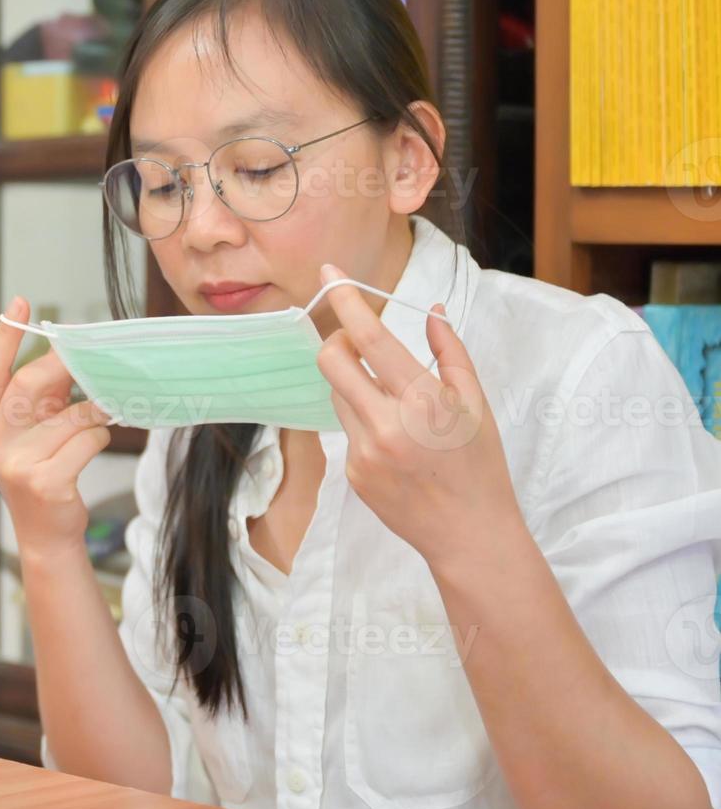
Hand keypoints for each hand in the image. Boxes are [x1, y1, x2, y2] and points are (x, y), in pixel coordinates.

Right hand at [0, 297, 112, 558]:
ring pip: (72, 415)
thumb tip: (69, 352)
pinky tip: (89, 450)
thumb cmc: (43, 469)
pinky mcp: (44, 482)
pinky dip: (99, 438)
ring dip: (94, 413)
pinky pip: (88, 440)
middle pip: (29, 385)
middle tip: (89, 357)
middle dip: (64, 366)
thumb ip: (40, 394)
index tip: (20, 302)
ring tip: (97, 419)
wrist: (45, 533)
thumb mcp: (30, 429)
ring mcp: (15, 464)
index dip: (5, 335)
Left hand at [313, 263, 525, 565]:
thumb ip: (450, 352)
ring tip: (390, 399)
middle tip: (355, 340)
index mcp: (423, 402)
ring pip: (336, 395)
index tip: (328, 274)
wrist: (469, 533)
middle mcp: (386, 425)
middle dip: (336, 340)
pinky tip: (394, 440)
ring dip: (353, 383)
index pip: (370, 340)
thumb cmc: (481, 465)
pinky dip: (362, 419)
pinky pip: (345, 429)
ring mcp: (364, 452)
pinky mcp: (352, 473)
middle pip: (331, 362)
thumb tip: (430, 310)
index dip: (345, 302)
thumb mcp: (476, 404)